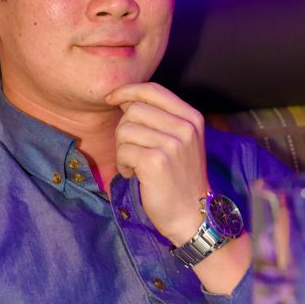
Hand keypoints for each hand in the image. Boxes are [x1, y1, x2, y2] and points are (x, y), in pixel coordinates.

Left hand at [104, 82, 207, 244]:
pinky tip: (134, 174)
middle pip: (134, 109)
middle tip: (131, 149)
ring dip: (122, 149)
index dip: (127, 90)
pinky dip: (122, 164)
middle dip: (123, 129)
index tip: (112, 98)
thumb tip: (125, 99)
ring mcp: (171, 144)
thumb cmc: (179, 177)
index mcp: (191, 117)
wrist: (192, 214)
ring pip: (125, 129)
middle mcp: (184, 127)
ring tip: (135, 164)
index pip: (153, 90)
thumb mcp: (180, 140)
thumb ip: (159, 117)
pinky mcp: (156, 161)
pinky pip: (123, 151)